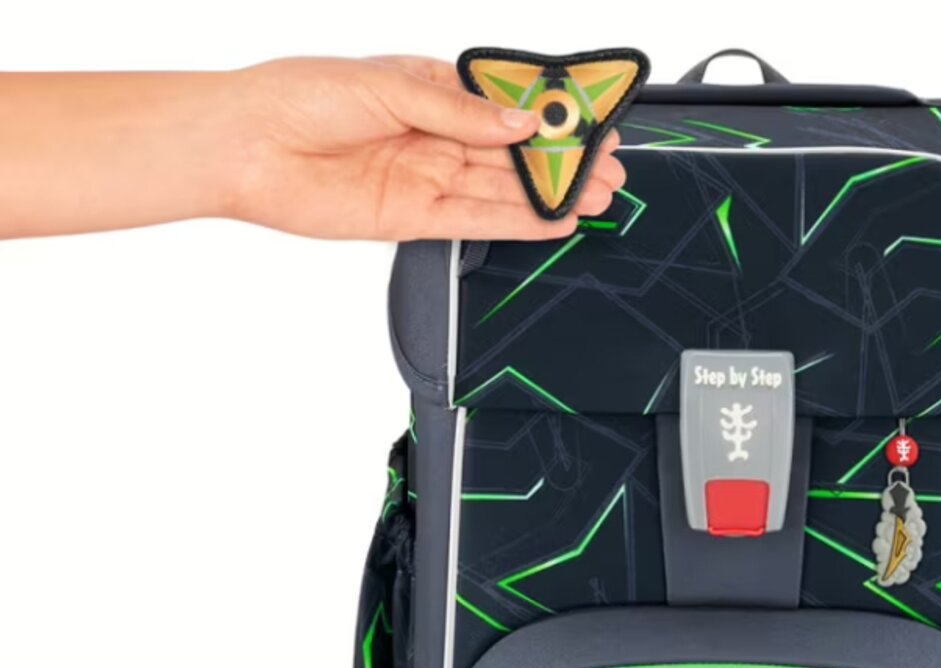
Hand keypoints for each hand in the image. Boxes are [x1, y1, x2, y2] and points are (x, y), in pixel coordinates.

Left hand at [0, 59, 625, 240]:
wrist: (246, 148)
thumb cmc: (297, 98)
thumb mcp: (386, 86)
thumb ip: (455, 111)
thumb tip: (515, 124)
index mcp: (428, 88)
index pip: (504, 101)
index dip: (549, 110)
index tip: (590, 116)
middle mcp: (432, 134)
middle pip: (510, 151)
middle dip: (560, 159)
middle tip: (607, 167)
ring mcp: (425, 177)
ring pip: (500, 188)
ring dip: (547, 194)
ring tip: (594, 196)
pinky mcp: (413, 217)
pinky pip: (475, 221)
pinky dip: (514, 222)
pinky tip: (550, 220)